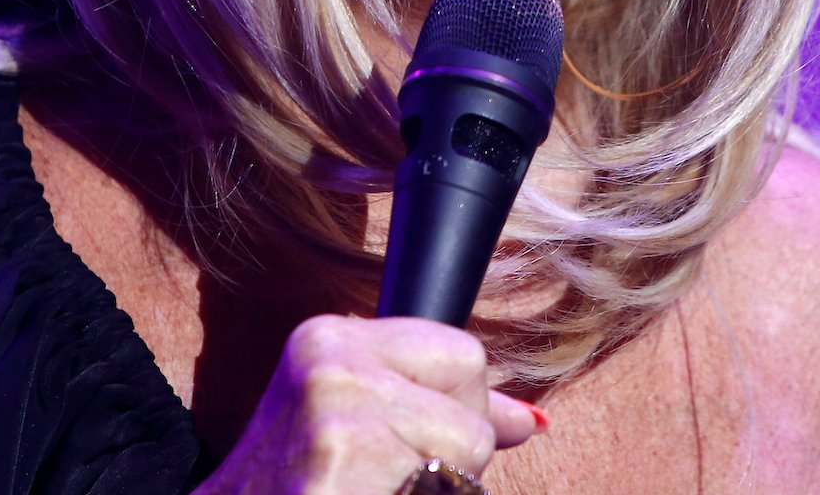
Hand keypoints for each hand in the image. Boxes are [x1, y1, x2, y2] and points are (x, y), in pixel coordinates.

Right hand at [192, 314, 543, 493]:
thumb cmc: (292, 489)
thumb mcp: (351, 426)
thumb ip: (438, 409)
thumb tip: (527, 420)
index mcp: (329, 339)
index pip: (464, 355)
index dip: (454, 414)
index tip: (407, 446)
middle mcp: (332, 365)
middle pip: (474, 408)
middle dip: (451, 460)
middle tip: (384, 481)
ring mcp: (338, 417)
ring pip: (468, 457)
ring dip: (436, 493)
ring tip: (371, 494)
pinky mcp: (344, 464)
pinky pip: (448, 492)